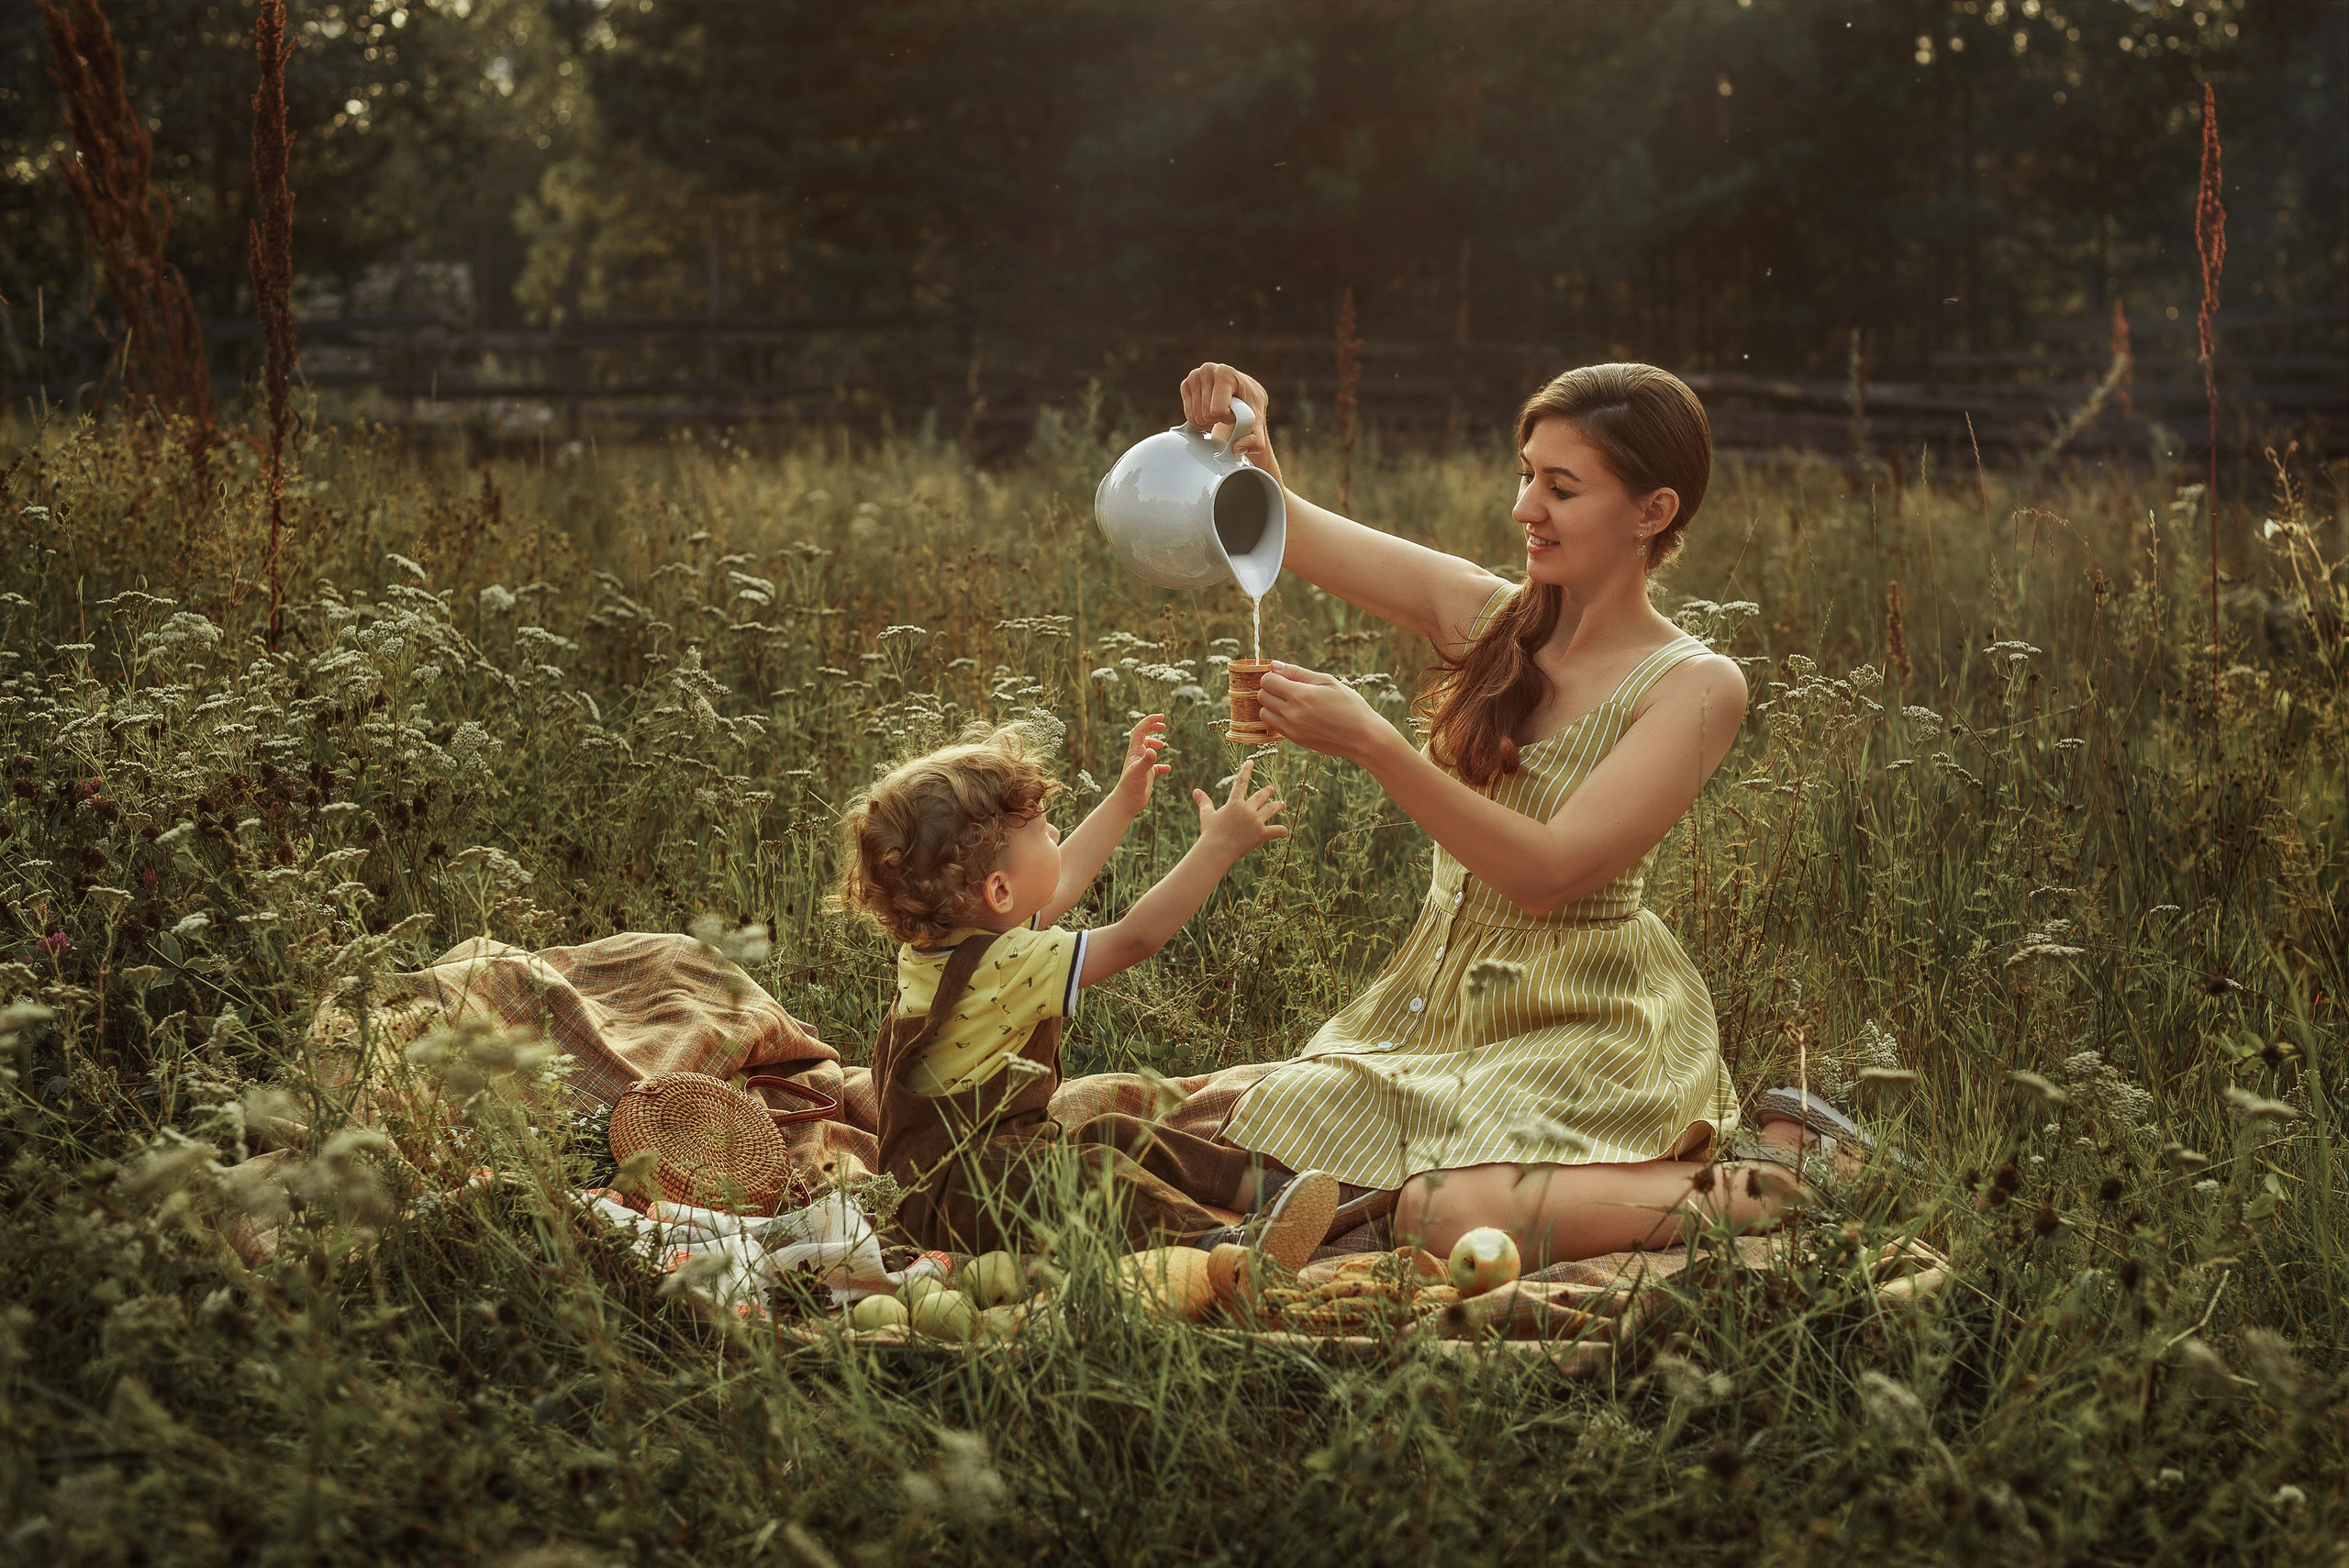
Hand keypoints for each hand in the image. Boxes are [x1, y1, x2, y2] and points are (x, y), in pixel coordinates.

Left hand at [1110, 713, 1170, 813]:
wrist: (1127, 801)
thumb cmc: (1131, 786)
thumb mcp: (1140, 772)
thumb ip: (1147, 761)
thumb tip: (1153, 750)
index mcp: (1135, 751)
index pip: (1141, 730)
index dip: (1150, 721)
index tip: (1162, 717)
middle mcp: (1137, 755)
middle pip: (1143, 735)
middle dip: (1152, 727)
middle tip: (1163, 724)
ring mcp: (1142, 764)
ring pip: (1147, 749)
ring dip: (1155, 744)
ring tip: (1162, 745)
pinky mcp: (1146, 774)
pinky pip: (1155, 766)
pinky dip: (1161, 765)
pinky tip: (1167, 769)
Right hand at [1179, 362, 1282, 486]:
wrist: (1244, 396)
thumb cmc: (1251, 407)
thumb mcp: (1258, 425)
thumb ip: (1255, 441)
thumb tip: (1237, 448)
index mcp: (1225, 373)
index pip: (1217, 410)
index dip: (1228, 419)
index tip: (1237, 412)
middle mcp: (1208, 370)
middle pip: (1205, 414)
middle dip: (1218, 420)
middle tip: (1228, 413)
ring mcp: (1195, 376)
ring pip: (1195, 417)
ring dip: (1208, 421)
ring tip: (1220, 412)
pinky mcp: (1186, 384)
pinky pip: (1188, 415)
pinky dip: (1198, 419)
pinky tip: (1209, 411)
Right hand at [1192, 758, 1288, 860]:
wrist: (1216, 849)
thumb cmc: (1210, 833)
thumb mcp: (1206, 815)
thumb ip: (1204, 802)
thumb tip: (1196, 791)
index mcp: (1234, 803)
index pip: (1241, 782)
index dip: (1246, 770)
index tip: (1251, 762)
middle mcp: (1247, 809)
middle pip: (1261, 796)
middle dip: (1267, 791)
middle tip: (1271, 789)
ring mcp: (1256, 821)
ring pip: (1271, 809)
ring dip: (1278, 805)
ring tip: (1282, 804)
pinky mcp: (1261, 834)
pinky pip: (1277, 830)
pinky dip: (1281, 830)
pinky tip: (1284, 831)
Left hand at [1256, 664, 1393, 763]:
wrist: (1363, 737)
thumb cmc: (1349, 705)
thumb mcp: (1327, 681)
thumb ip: (1298, 673)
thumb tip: (1274, 665)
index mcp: (1300, 695)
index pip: (1268, 681)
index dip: (1274, 675)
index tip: (1286, 675)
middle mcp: (1292, 714)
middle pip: (1262, 696)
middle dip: (1271, 688)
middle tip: (1289, 687)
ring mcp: (1292, 729)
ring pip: (1264, 713)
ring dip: (1272, 704)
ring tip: (1291, 701)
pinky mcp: (1295, 740)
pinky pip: (1274, 726)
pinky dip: (1278, 717)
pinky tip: (1295, 713)